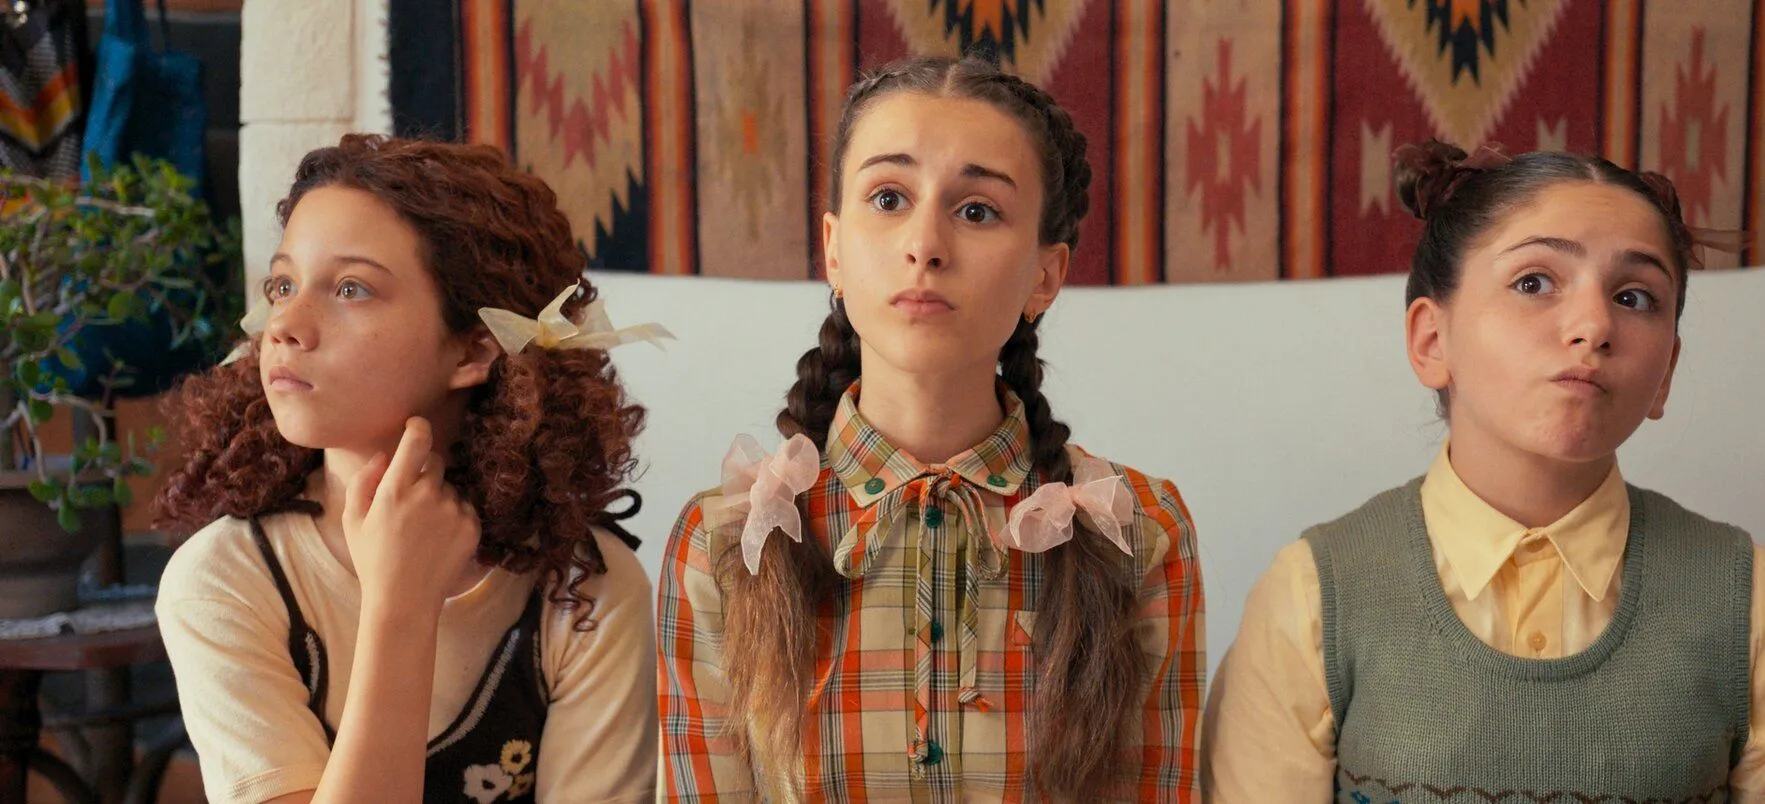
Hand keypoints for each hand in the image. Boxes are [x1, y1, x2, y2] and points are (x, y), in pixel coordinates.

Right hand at [342, 417, 481, 616]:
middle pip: (436, 463)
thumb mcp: (353, 521)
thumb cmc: (373, 560)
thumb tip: (382, 455)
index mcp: (396, 490)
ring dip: (439, 499)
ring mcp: (453, 510)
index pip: (417, 441)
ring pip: (450, 488)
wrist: (404, 600)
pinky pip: (464, 508)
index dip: (418, 427)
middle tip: (410, 503)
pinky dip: (454, 517)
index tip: (416, 426)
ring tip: (422, 531)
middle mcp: (428, 495)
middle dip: (424, 474)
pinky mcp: (472, 526)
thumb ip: (363, 481)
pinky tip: (437, 540)